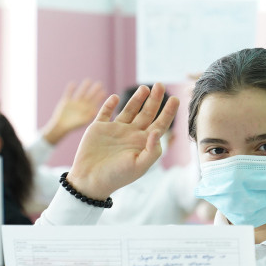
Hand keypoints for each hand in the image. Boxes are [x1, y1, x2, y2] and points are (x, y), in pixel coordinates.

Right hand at [42, 80, 106, 144]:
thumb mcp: (82, 121)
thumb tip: (96, 110)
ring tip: (88, 80)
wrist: (61, 127)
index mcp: (87, 110)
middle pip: (89, 96)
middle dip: (94, 90)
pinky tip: (73, 83)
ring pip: (80, 93)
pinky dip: (70, 89)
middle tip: (100, 84)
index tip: (104, 92)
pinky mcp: (66, 101)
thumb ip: (89, 115)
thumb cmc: (73, 126)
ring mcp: (74, 103)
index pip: (95, 102)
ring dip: (84, 87)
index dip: (99, 97)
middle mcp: (82, 105)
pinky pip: (69, 93)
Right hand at [66, 83, 178, 199]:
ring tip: (145, 88)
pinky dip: (110, 104)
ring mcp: (115, 130)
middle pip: (147, 113)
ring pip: (129, 110)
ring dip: (137, 99)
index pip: (159, 124)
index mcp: (142, 143)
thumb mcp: (139, 166)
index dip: (168, 112)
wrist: (90, 181)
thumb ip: (152, 150)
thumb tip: (158, 131)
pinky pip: (105, 112)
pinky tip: (115, 97)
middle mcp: (131, 134)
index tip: (175, 99)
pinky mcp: (99, 128)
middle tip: (160, 85)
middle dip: (154, 99)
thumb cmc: (117, 176)